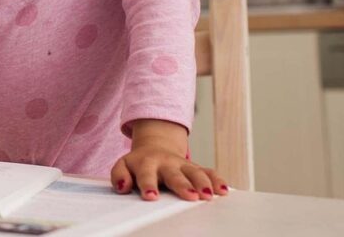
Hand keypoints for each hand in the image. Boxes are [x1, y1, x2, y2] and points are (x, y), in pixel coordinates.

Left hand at [111, 119, 228, 200]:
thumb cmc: (139, 163)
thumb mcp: (123, 165)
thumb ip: (119, 175)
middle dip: (183, 185)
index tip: (151, 196)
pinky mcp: (195, 167)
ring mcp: (182, 165)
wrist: (154, 148)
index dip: (148, 185)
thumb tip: (122, 187)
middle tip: (190, 196)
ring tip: (208, 195)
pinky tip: (224, 190)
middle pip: (175, 175)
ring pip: (195, 172)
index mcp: (146, 163)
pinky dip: (217, 180)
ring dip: (203, 183)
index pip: (146, 175)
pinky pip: (209, 172)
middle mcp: (166, 163)